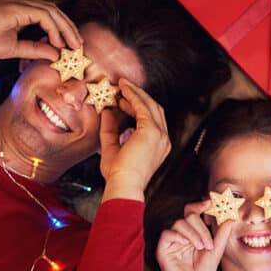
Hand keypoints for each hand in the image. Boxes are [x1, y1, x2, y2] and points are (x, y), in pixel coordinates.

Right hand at [0, 0, 81, 59]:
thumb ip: (35, 49)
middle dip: (69, 28)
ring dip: (65, 29)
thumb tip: (55, 54)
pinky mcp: (16, 7)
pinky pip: (43, 16)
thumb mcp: (15, 48)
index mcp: (20, 9)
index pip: (49, 15)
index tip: (71, 44)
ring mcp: (19, 2)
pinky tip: (57, 43)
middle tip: (78, 45)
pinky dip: (53, 29)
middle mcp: (21, 2)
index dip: (63, 28)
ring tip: (72, 45)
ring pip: (52, 11)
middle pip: (54, 11)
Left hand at [100, 79, 170, 201]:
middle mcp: (163, 139)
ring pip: (151, 105)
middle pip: (155, 109)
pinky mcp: (151, 131)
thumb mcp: (112, 148)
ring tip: (123, 85)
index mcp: (158, 146)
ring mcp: (160, 134)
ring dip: (137, 93)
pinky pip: (143, 108)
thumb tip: (107, 112)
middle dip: (140, 96)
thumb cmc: (119, 175)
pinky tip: (124, 92)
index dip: (138, 107)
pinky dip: (134, 97)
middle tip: (125, 87)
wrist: (124, 185)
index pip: (152, 120)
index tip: (122, 101)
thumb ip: (110, 130)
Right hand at [156, 206, 233, 270]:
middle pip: (188, 216)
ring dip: (192, 234)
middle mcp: (182, 233)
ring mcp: (172, 240)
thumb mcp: (216, 250)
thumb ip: (222, 235)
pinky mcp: (163, 247)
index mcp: (194, 231)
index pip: (194, 212)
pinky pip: (167, 233)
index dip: (200, 205)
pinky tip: (185, 245)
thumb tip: (230, 218)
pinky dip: (178, 236)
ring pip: (179, 223)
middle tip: (207, 243)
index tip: (209, 203)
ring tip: (200, 247)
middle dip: (200, 227)